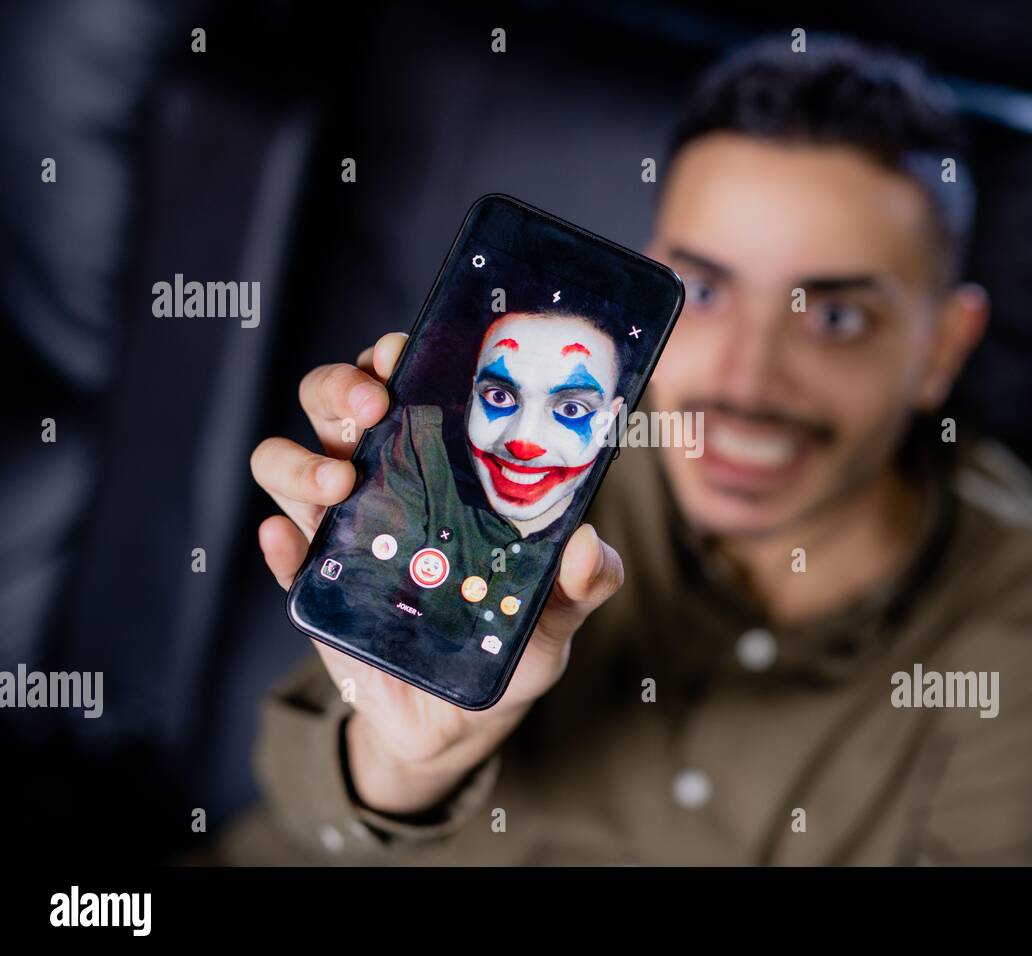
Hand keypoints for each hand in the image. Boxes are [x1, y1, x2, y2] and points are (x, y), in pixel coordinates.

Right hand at [250, 332, 623, 813]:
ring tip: (341, 483)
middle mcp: (379, 482)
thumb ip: (584, 581)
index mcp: (436, 466)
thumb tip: (591, 547)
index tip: (403, 351)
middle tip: (372, 407)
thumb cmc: (508, 642)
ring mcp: (338, 531)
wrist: (459, 720)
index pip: (402, 388)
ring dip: (301, 460)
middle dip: (340, 389)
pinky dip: (279, 541)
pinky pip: (279, 550)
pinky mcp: (312, 586)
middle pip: (329, 404)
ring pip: (283, 462)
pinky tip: (290, 542)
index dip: (392, 358)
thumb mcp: (556, 612)